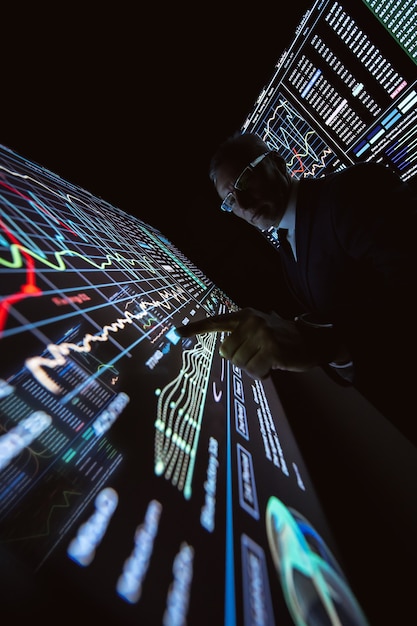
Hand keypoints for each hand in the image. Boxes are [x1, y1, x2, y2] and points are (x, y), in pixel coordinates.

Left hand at [176, 307, 323, 378]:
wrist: (312, 340)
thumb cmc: (283, 338)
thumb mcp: (261, 327)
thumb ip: (242, 334)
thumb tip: (225, 351)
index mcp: (245, 315)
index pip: (215, 321)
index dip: (195, 328)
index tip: (176, 333)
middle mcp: (251, 321)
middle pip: (226, 352)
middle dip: (240, 360)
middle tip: (257, 357)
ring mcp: (262, 334)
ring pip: (240, 363)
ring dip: (252, 368)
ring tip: (267, 359)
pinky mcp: (272, 349)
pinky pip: (254, 370)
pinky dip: (261, 373)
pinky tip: (272, 366)